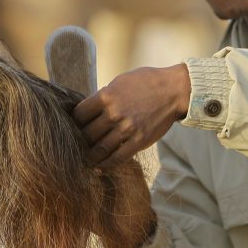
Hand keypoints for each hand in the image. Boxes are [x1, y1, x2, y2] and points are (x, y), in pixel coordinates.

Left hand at [74, 63, 190, 165]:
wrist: (174, 90)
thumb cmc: (146, 82)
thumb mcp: (120, 82)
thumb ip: (104, 96)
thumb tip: (89, 110)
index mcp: (106, 96)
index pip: (79, 115)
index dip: (74, 122)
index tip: (74, 126)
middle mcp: (114, 114)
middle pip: (87, 134)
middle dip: (80, 140)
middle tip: (77, 145)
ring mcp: (127, 129)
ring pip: (100, 149)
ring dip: (90, 156)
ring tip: (85, 158)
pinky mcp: (139, 141)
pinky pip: (117, 158)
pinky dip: (106, 164)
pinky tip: (100, 166)